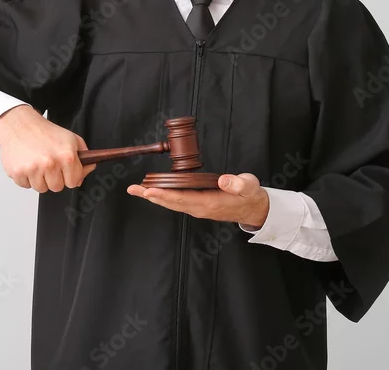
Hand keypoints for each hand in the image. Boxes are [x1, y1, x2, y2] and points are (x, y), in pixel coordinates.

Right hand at [0, 105, 95, 192]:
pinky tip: (28, 164)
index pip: (74, 182)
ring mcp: (33, 169)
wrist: (20, 124)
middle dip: (55, 178)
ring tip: (38, 163)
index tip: (66, 171)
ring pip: (41, 188)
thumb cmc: (44, 132)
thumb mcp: (71, 139)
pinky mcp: (18, 172)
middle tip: (50, 164)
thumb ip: (83, 156)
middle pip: (57, 187)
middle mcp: (50, 164)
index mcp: (66, 156)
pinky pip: (26, 186)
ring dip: (40, 179)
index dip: (70, 177)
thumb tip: (85, 172)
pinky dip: (26, 177)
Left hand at [127, 173, 268, 226]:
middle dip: (151, 196)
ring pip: (171, 203)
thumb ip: (238, 184)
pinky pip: (177, 202)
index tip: (149, 190)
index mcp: (209, 203)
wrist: (254, 208)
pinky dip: (164, 197)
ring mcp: (198, 208)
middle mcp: (199, 208)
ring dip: (154, 197)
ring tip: (138, 190)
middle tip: (133, 189)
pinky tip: (155, 192)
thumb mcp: (249, 186)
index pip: (182, 199)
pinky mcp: (198, 205)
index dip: (164, 195)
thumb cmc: (250, 195)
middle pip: (171, 203)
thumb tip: (224, 180)